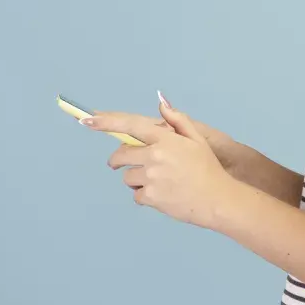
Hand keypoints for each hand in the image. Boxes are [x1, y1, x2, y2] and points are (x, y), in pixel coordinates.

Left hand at [84, 99, 241, 227]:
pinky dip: (145, 195)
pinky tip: (163, 194)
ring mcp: (150, 177)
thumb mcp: (197, 140)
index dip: (106, 122)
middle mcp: (155, 156)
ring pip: (127, 176)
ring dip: (137, 179)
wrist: (217, 199)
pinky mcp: (149, 196)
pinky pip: (136, 194)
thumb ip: (178, 121)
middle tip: (136, 164)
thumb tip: (161, 104)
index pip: (131, 126)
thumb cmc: (208, 169)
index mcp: (166, 140)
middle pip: (121, 155)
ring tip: (160, 182)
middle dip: (121, 159)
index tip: (87, 121)